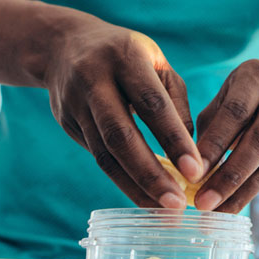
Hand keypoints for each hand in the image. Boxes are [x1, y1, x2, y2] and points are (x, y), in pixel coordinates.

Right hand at [44, 19, 202, 207]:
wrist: (63, 45)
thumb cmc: (128, 58)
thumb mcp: (157, 66)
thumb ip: (176, 105)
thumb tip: (191, 154)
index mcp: (125, 57)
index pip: (152, 104)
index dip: (173, 140)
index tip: (196, 171)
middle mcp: (94, 79)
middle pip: (121, 136)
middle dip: (151, 174)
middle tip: (177, 205)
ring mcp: (75, 103)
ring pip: (105, 154)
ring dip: (136, 187)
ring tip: (163, 212)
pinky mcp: (67, 124)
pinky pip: (98, 159)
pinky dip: (123, 182)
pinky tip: (145, 199)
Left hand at [194, 59, 258, 212]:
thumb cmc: (249, 97)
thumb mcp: (227, 95)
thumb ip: (210, 125)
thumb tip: (188, 165)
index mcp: (257, 76)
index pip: (235, 112)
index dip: (214, 144)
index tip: (192, 172)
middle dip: (229, 175)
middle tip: (203, 202)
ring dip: (240, 191)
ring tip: (215, 211)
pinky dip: (251, 191)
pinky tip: (231, 205)